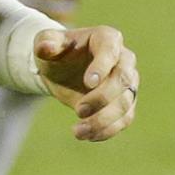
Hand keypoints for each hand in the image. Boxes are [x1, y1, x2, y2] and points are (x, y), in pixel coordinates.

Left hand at [33, 25, 137, 140]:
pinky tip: (87, 136)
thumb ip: (46, 43)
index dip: (101, 67)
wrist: (61, 69)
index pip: (110, 51)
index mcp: (107, 38)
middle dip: (102, 98)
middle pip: (123, 80)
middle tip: (78, 110)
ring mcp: (128, 82)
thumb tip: (45, 48)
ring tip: (78, 131)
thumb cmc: (56, 51)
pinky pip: (125, 118)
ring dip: (104, 120)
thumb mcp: (46, 43)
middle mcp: (124, 59)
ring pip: (125, 103)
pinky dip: (108, 130)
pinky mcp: (126, 102)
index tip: (87, 83)